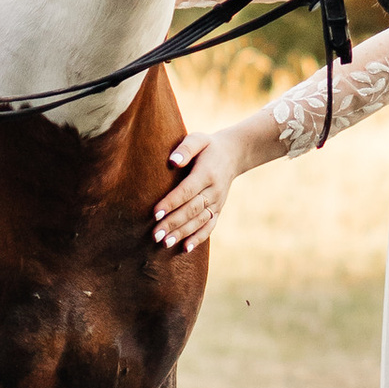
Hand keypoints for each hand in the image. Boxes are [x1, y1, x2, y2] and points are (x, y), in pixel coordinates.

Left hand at [154, 110, 278, 252]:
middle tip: (155, 235)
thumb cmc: (208, 146)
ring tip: (165, 244)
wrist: (233, 154)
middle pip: (191, 210)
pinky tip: (185, 248)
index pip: (186, 191)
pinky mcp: (218, 210)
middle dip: (173, 223)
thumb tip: (172, 161)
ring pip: (199, 221)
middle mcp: (214, 191)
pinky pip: (209, 226)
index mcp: (206, 173)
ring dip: (183, 233)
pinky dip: (198, 238)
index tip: (155, 213)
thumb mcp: (198, 139)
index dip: (171, 203)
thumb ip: (185, 149)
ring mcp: (217, 202)